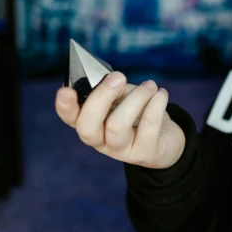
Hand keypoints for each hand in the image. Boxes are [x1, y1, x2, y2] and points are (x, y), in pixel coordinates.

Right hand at [55, 71, 185, 169]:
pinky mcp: (145, 154)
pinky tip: (161, 94)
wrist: (166, 137)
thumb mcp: (122, 97)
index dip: (64, 106)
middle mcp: (100, 140)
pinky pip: (148, 126)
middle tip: (119, 76)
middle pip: (87, 126)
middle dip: (102, 96)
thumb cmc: (138, 111)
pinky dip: (156, 104)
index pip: (69, 117)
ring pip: (117, 126)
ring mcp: (121, 150)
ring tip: (150, 86)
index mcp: (90, 122)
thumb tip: (112, 79)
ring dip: (136, 98)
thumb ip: (113, 89)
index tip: (66, 89)